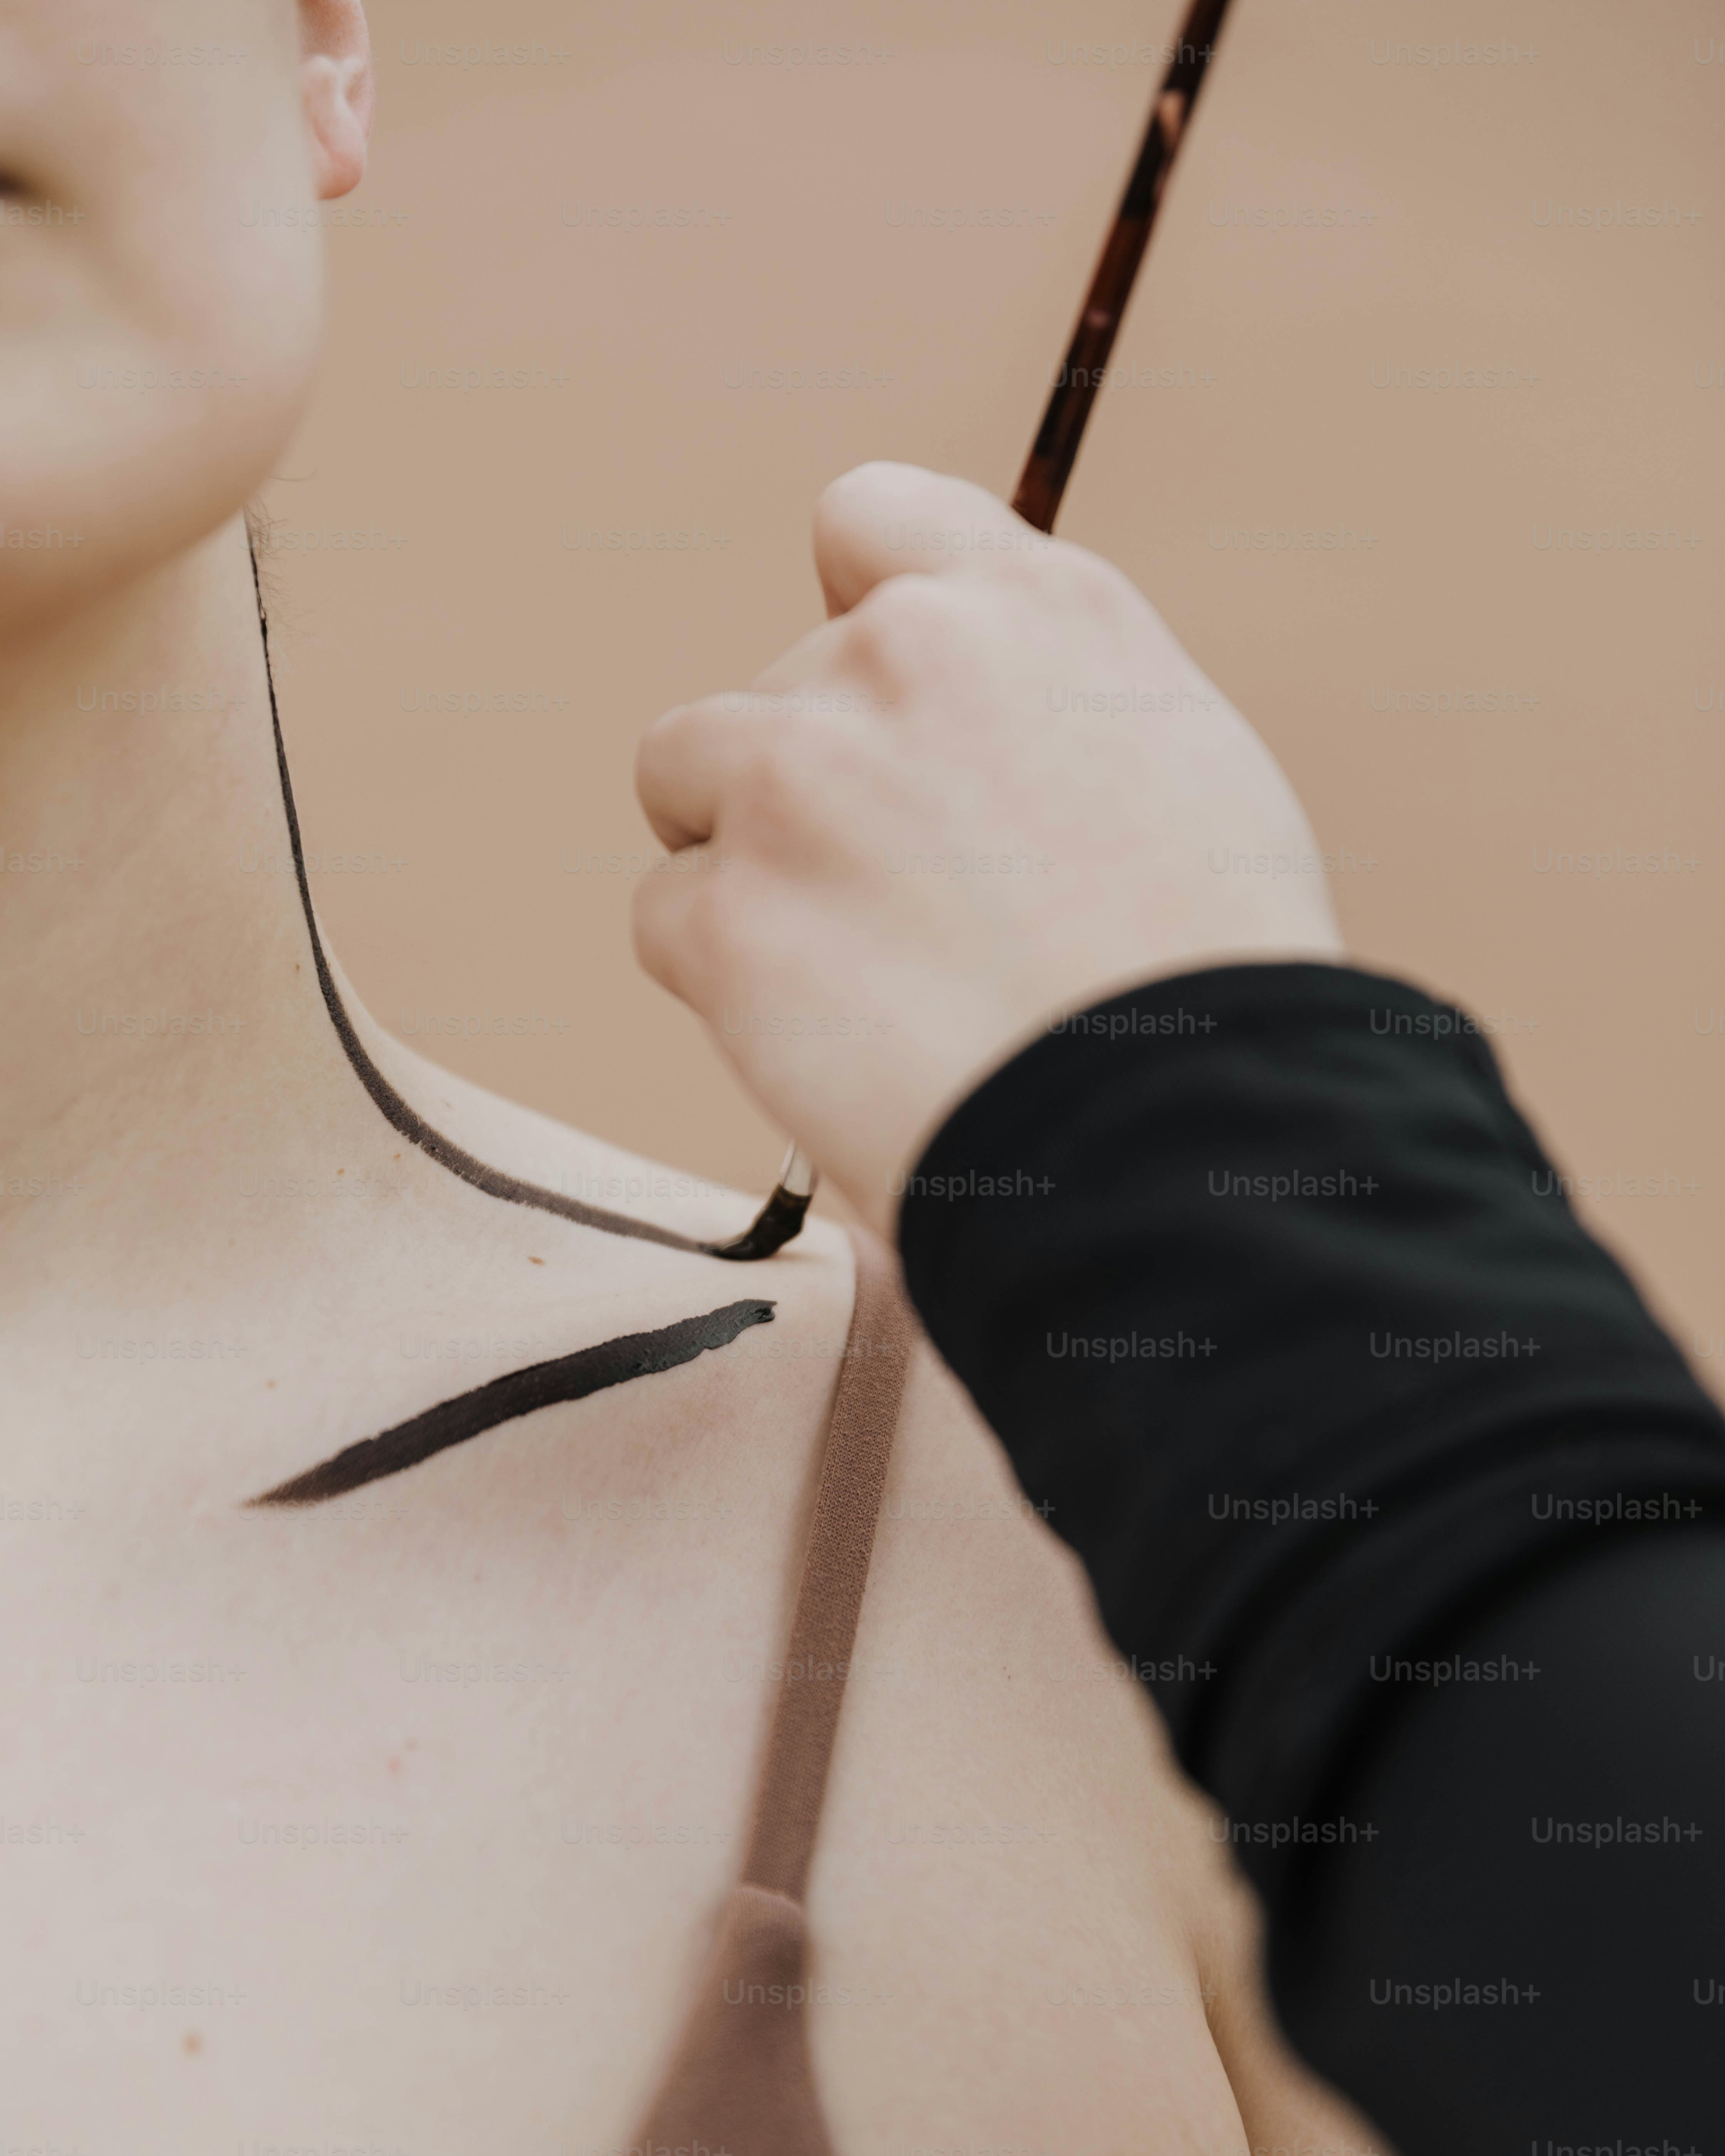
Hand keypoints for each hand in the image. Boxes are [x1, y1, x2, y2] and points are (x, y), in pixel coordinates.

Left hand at [632, 463, 1342, 1237]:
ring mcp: (798, 776)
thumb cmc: (1200, 976)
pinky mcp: (727, 913)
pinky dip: (722, 975)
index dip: (852, 604)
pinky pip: (668, 915)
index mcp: (1032, 605)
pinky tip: (824, 1032)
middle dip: (818, 784)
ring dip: (738, 849)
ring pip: (686, 772)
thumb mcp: (1169, 764)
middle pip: (779, 690)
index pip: (869, 517)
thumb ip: (1040, 708)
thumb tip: (960, 736)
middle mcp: (899, 655)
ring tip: (847, 958)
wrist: (1174, 1125)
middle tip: (912, 909)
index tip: (873, 695)